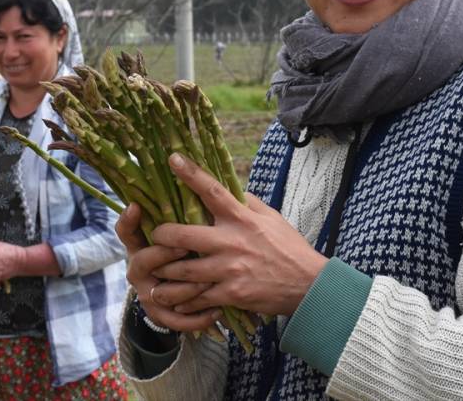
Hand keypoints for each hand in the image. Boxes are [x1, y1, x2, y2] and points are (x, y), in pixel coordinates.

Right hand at [116, 202, 220, 333]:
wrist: (193, 292)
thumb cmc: (195, 250)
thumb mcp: (193, 228)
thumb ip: (192, 211)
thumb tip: (203, 177)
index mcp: (145, 244)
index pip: (127, 232)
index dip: (128, 221)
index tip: (136, 206)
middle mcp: (141, 269)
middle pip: (142, 260)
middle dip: (162, 254)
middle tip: (183, 247)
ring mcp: (150, 294)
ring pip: (163, 292)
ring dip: (185, 287)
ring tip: (208, 281)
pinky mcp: (164, 316)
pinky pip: (177, 320)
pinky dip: (197, 317)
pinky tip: (218, 310)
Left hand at [151, 153, 327, 316]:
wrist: (308, 284)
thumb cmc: (289, 248)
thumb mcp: (272, 217)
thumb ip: (248, 203)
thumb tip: (229, 187)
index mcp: (242, 219)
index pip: (212, 191)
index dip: (191, 174)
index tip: (173, 159)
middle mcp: (232, 242)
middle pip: (183, 235)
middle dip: (161, 235)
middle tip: (154, 235)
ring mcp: (229, 269)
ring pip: (183, 270)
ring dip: (165, 272)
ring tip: (155, 273)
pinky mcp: (231, 294)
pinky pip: (198, 298)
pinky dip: (184, 301)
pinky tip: (176, 302)